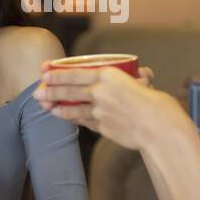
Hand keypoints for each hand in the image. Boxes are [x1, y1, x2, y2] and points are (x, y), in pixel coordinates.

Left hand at [35, 65, 184, 150]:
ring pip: (72, 107)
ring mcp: (99, 111)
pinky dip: (71, 118)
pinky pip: (82, 121)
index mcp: (109, 74)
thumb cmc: (157, 104)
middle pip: (68, 90)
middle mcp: (100, 91)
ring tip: (44, 105)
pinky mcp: (102, 127)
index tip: (45, 71)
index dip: (57, 72)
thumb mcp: (145, 84)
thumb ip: (135, 81)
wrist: (161, 129)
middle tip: (38, 90)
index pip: (75, 72)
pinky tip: (62, 116)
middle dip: (50, 90)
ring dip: (56, 106)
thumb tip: (141, 74)